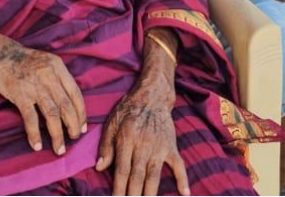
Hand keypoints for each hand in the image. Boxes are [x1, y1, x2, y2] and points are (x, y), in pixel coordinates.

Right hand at [0, 31, 86, 155]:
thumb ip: (55, 77)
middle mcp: (48, 74)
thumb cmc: (16, 58)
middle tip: (74, 138)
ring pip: (52, 115)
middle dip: (73, 126)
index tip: (83, 127)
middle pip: (67, 106)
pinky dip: (35, 134)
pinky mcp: (18, 93)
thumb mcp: (42, 61)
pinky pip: (31, 118)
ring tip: (59, 148)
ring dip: (57, 135)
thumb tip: (65, 102)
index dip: (81, 113)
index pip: (76, 93)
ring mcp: (33, 84)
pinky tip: (37, 145)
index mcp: (57, 66)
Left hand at [96, 77, 188, 195]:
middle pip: (138, 176)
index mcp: (126, 140)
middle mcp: (143, 146)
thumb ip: (106, 145)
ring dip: (151, 193)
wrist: (152, 97)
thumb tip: (100, 167)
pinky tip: (184, 193)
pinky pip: (179, 165)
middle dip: (134, 195)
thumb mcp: (111, 123)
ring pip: (155, 175)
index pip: (122, 170)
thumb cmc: (128, 110)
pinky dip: (183, 179)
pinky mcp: (172, 147)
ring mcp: (159, 148)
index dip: (119, 188)